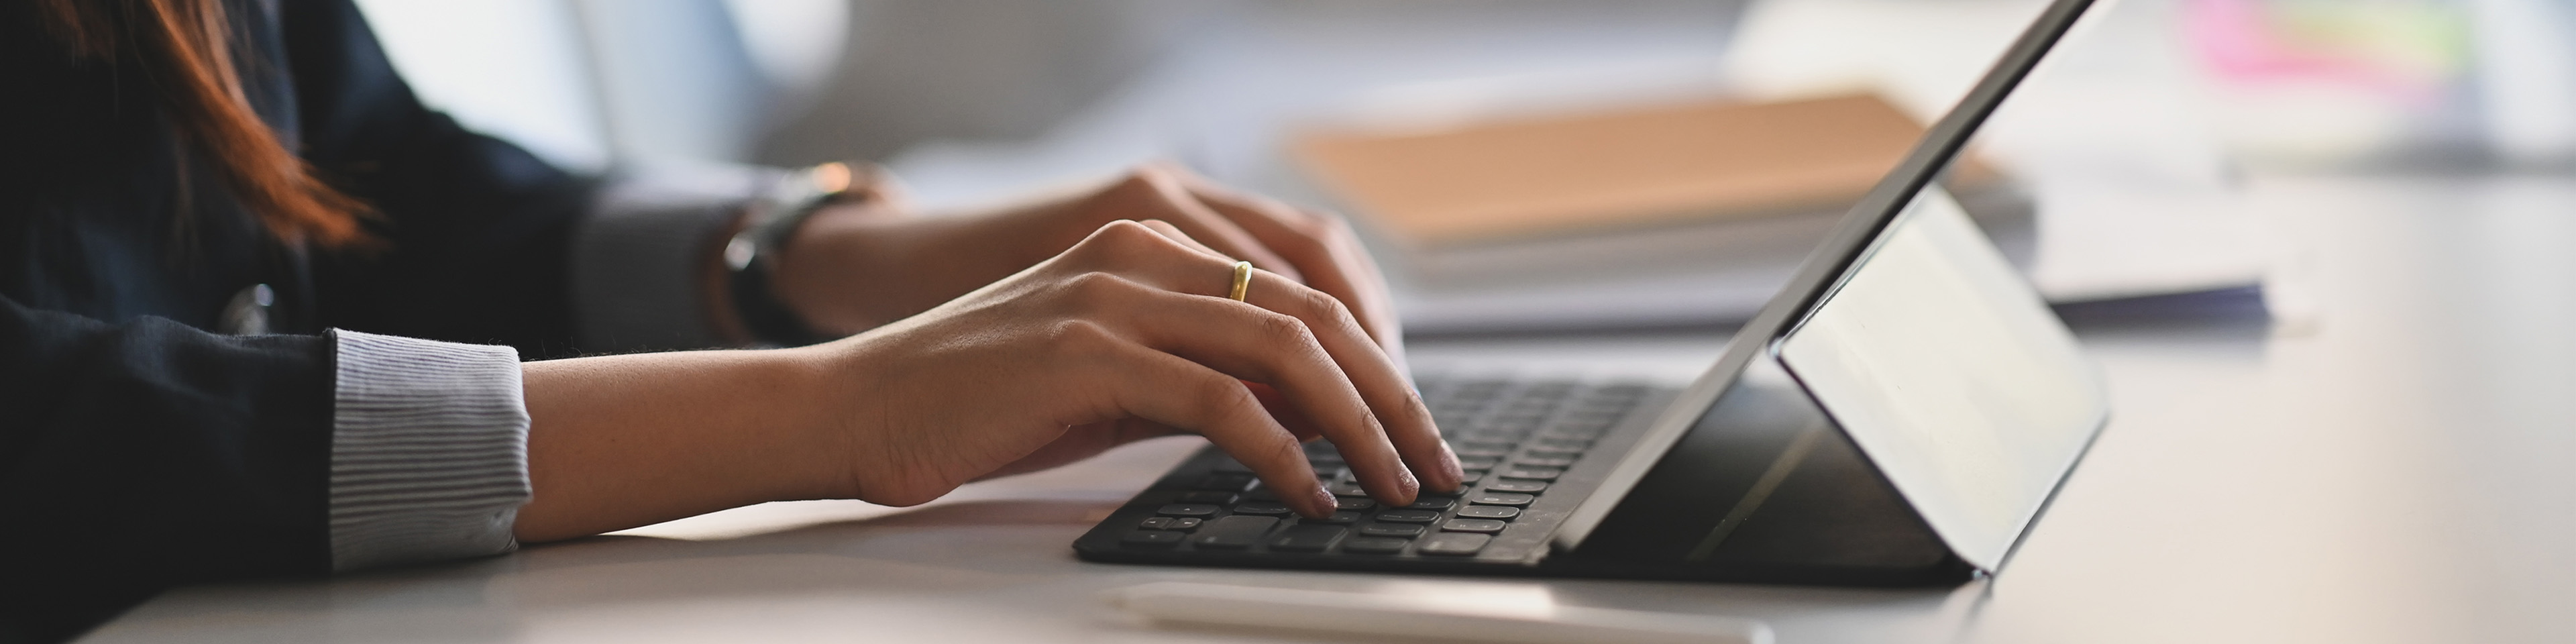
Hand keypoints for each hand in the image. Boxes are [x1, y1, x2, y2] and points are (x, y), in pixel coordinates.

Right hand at [520, 219, 1458, 539]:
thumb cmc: (979, 399)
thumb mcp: (1112, 378)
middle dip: (1391, 396)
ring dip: (1358, 426)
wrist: (856, 405)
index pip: (1304, 284)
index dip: (1376, 355)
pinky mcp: (1088, 352)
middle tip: (1432, 462)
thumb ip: (1200, 379)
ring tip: (1392, 485)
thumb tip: (1302, 418)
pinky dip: (1282, 454)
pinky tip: (1307, 494)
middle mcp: (1143, 251)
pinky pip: (1220, 400)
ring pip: (1284, 348)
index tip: (1412, 423)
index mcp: (1154, 242)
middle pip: (1314, 312)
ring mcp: (1116, 295)